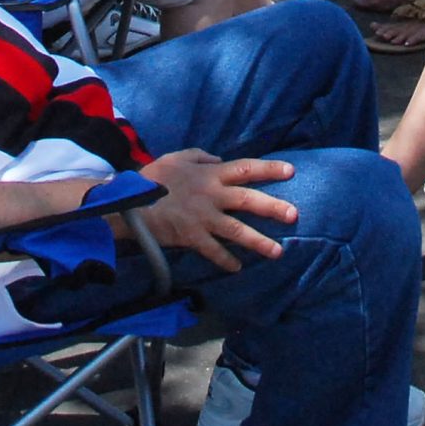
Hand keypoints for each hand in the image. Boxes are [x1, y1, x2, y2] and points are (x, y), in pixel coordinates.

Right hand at [136, 149, 296, 272]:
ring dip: (259, 242)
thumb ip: (200, 156)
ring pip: (237, 230)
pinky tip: (237, 268)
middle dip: (273, 208)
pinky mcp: (191, 237)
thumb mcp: (178, 158)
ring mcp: (203, 217)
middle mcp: (212, 195)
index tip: (290, 172)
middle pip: (249, 200)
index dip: (269, 169)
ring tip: (278, 252)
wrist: (130, 202)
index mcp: (211, 174)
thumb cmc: (154, 178)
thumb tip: (218, 159)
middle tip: (294, 215)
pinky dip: (225, 261)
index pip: (246, 168)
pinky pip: (213, 251)